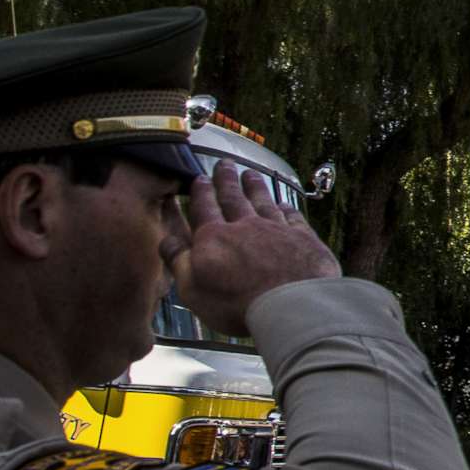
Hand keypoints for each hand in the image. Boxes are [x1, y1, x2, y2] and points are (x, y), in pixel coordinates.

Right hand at [162, 160, 339, 336]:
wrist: (290, 305)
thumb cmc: (236, 303)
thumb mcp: (192, 288)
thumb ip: (179, 261)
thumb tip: (167, 240)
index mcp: (215, 237)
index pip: (205, 208)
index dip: (201, 192)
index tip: (199, 177)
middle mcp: (246, 226)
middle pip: (234, 198)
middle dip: (227, 180)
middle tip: (224, 164)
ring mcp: (277, 229)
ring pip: (264, 201)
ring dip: (256, 187)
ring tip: (250, 174)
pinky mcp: (303, 238)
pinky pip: (292, 217)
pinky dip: (286, 208)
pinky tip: (284, 204)